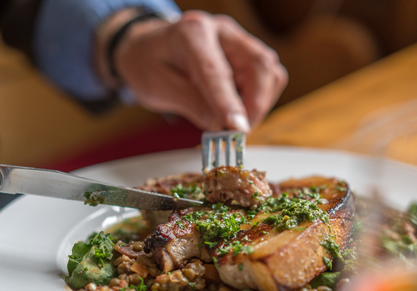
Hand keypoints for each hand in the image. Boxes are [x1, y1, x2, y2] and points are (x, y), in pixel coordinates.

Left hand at [96, 10, 287, 131]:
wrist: (147, 48)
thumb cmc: (148, 63)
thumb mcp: (157, 87)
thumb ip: (192, 104)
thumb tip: (223, 127)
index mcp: (192, 32)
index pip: (217, 71)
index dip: (230, 103)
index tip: (238, 129)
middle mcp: (222, 30)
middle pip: (259, 64)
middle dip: (255, 104)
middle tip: (238, 133)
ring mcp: (238, 40)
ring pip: (269, 72)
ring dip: (259, 104)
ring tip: (234, 125)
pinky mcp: (247, 54)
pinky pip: (268, 78)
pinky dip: (259, 100)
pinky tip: (237, 112)